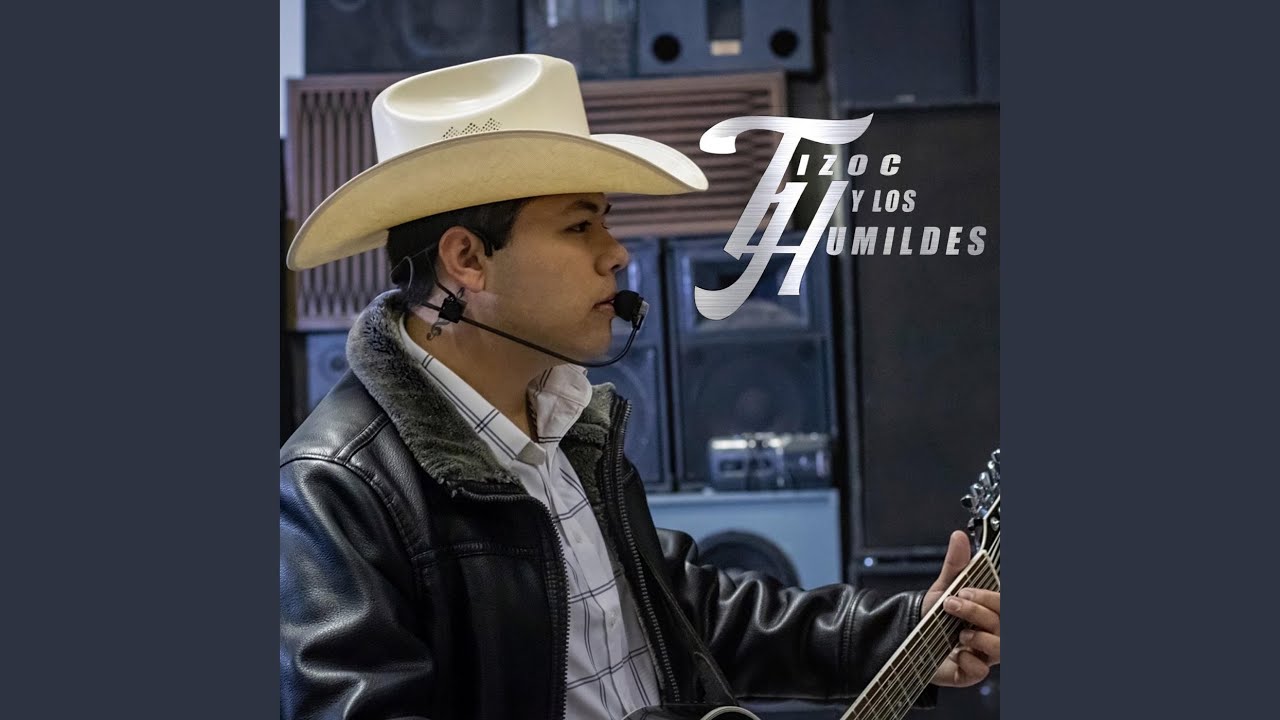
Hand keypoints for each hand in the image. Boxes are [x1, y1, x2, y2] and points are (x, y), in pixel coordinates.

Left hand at [922, 531, 1000, 687]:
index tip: (963, 591)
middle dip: (977, 612)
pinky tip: (956, 654)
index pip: (1004, 604)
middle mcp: (991, 633)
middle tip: (951, 605)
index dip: (987, 597)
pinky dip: (968, 660)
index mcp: (989, 612)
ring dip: (979, 637)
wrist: (909, 639)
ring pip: (1000, 648)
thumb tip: (959, 536)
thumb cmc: (932, 617)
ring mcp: (983, 654)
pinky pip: (981, 671)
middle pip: (1003, 624)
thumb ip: (954, 566)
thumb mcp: (943, 589)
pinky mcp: (970, 673)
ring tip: (959, 633)